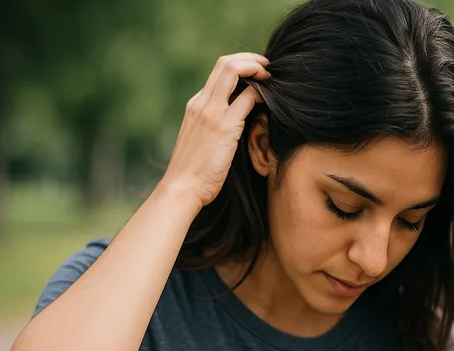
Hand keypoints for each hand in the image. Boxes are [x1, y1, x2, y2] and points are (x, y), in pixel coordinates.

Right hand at [162, 52, 269, 207]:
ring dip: (257, 69)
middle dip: (250, 60)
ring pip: (234, 71)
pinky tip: (270, 100)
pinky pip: (247, 97)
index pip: (218, 72)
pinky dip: (261, 92)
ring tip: (271, 78)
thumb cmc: (194, 172)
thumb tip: (235, 124)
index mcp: (195, 106)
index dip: (240, 66)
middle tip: (268, 68)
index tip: (256, 73)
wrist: (182, 188)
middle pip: (225, 63)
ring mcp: (212, 113)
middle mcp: (201, 104)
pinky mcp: (225, 126)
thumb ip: (213, 126)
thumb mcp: (201, 141)